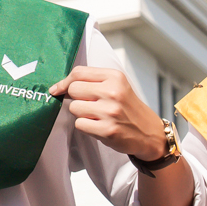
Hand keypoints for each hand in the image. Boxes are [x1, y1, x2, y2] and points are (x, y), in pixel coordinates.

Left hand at [49, 66, 165, 160]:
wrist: (149, 132)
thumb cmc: (129, 109)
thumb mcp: (118, 86)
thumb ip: (94, 82)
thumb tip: (61, 86)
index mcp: (115, 77)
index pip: (79, 72)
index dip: (64, 81)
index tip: (57, 89)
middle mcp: (113, 92)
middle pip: (73, 90)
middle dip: (75, 98)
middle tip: (88, 104)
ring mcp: (110, 111)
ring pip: (74, 108)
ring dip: (81, 114)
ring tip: (96, 116)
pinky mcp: (107, 129)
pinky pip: (80, 124)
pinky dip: (85, 126)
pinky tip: (99, 126)